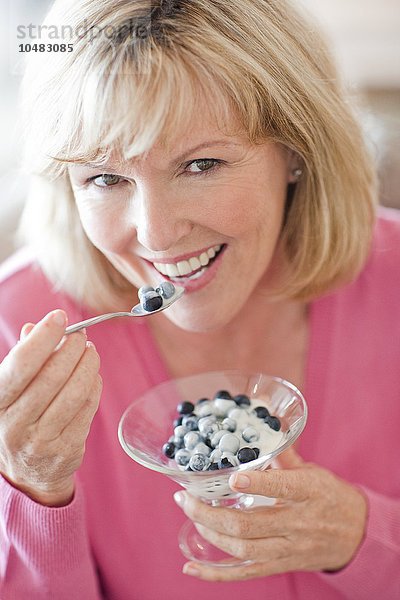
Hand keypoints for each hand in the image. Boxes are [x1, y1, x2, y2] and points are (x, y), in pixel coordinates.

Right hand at [0, 310, 101, 505]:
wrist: (26, 472)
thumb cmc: (19, 419)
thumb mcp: (11, 390)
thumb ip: (23, 359)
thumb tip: (35, 327)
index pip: (21, 364)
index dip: (44, 336)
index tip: (60, 317)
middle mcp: (14, 424)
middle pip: (53, 375)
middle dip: (72, 348)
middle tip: (81, 335)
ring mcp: (41, 440)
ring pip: (75, 392)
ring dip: (88, 364)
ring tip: (90, 352)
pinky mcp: (66, 450)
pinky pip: (88, 408)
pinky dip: (94, 385)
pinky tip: (92, 375)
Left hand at [174, 447, 367, 580]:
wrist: (356, 534)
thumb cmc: (330, 495)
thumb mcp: (313, 470)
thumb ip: (284, 454)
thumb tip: (261, 430)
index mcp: (309, 492)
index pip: (282, 488)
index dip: (257, 483)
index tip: (233, 477)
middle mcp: (298, 523)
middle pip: (250, 524)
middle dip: (210, 512)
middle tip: (185, 497)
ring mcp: (289, 548)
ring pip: (243, 548)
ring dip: (209, 533)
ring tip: (190, 512)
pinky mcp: (281, 565)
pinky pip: (245, 573)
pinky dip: (216, 574)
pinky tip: (191, 568)